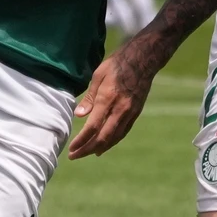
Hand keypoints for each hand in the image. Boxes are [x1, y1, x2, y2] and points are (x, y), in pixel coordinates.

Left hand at [67, 42, 157, 157]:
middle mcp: (120, 109)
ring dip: (99, 148)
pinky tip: (104, 145)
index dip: (81, 141)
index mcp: (108, 98)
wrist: (143, 60)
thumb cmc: (117, 64)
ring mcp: (130, 113)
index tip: (72, 149)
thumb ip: (89, 97)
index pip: (92, 127)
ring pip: (114, 138)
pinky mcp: (136, 113)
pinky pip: (123, 132)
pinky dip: (112, 141)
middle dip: (87, 149)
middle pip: (103, 137)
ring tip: (87, 153)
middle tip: (74, 156)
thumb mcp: (98, 75)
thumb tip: (78, 116)